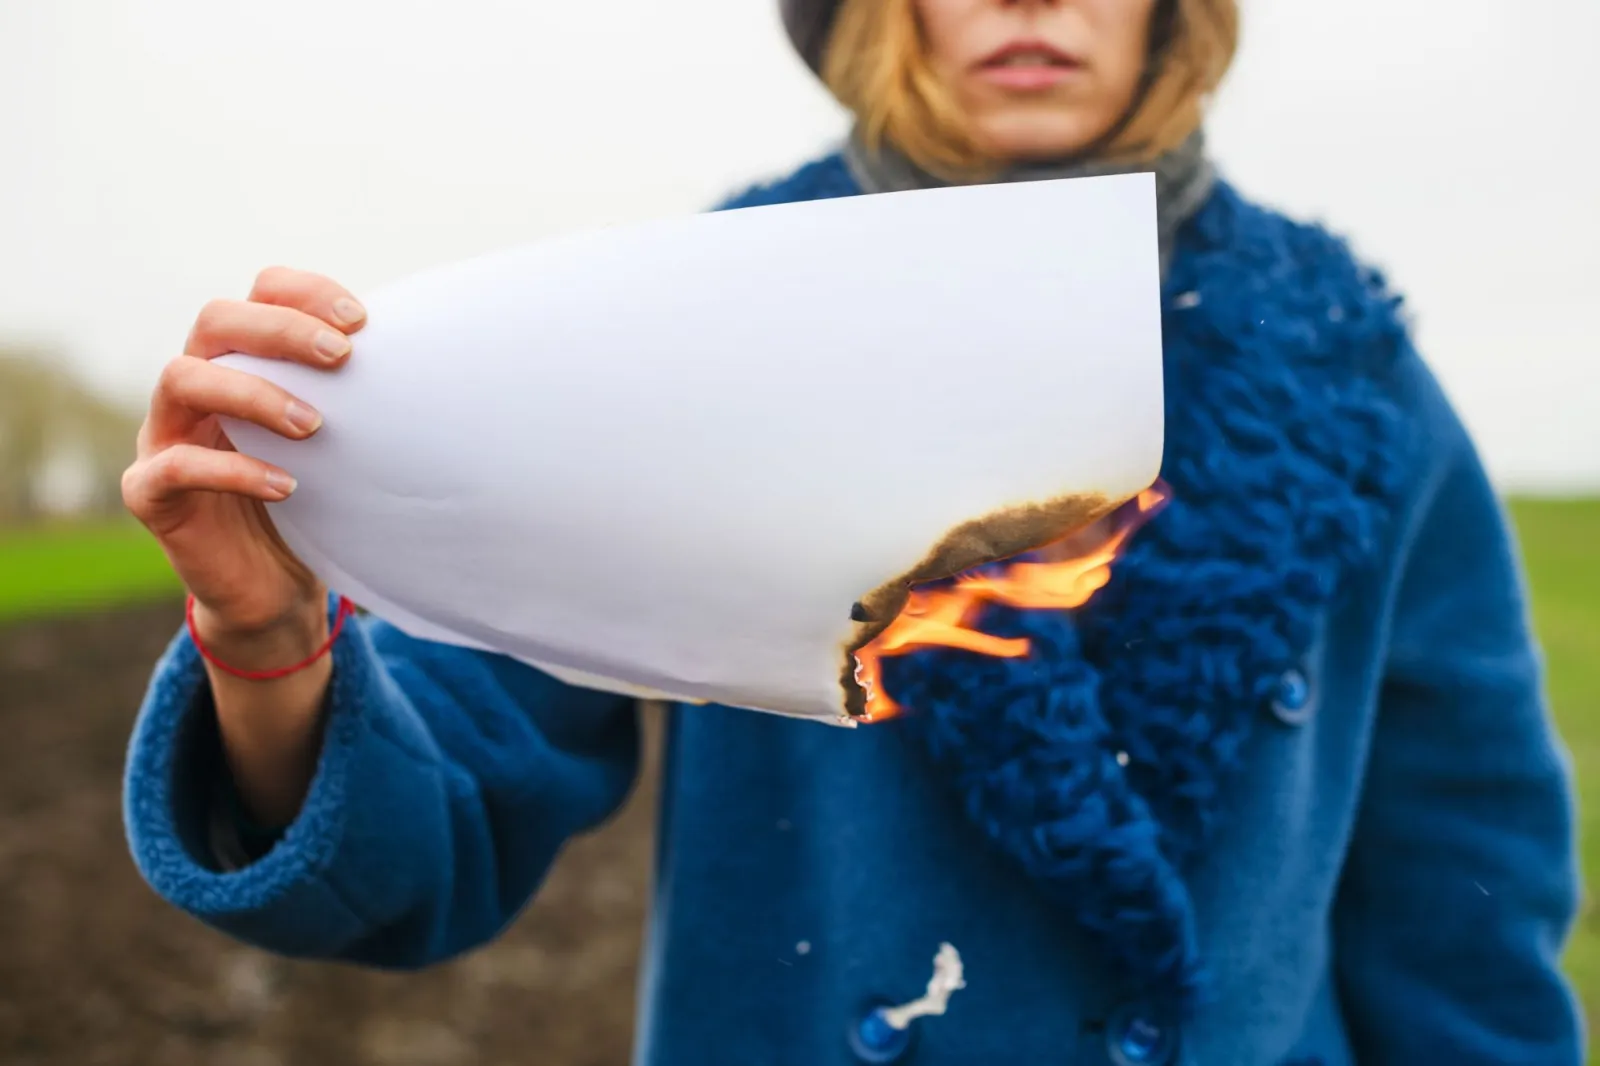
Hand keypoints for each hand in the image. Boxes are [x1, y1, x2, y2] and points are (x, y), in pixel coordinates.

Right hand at [123, 266, 366, 657]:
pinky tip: (286, 486)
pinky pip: (173, 468)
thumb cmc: (314, 504)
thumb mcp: (340, 444)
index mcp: (239, 362)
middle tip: (341, 356)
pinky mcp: (150, 494)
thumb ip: (355, 399)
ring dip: (254, 393)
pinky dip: (232, 471)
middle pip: (214, 320)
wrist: (274, 588)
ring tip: (314, 426)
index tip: (360, 320)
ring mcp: (163, 436)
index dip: (303, 293)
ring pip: (181, 379)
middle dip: (280, 329)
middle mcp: (194, 388)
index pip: (257, 295)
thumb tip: (426, 362)